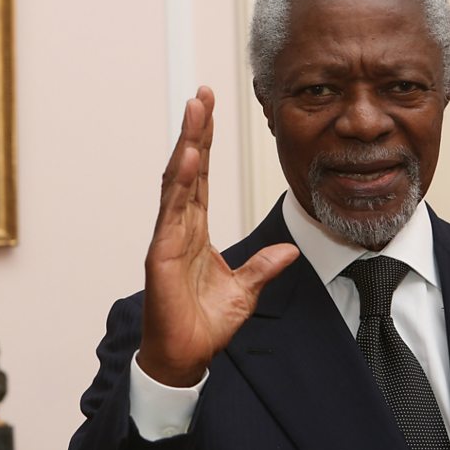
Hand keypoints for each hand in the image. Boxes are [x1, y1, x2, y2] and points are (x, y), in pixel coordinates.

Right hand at [137, 86, 298, 386]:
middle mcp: (178, 227)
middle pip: (188, 169)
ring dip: (186, 144)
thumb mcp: (245, 291)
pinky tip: (187, 156)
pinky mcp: (160, 254)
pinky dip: (180, 183)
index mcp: (195, 231)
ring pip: (177, 181)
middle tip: (202, 93)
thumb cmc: (204, 325)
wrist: (185, 357)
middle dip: (195, 130)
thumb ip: (263, 267)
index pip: (202, 177)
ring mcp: (167, 238)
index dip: (206, 142)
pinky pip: (172, 212)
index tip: (210, 108)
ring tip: (194, 110)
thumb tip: (288, 250)